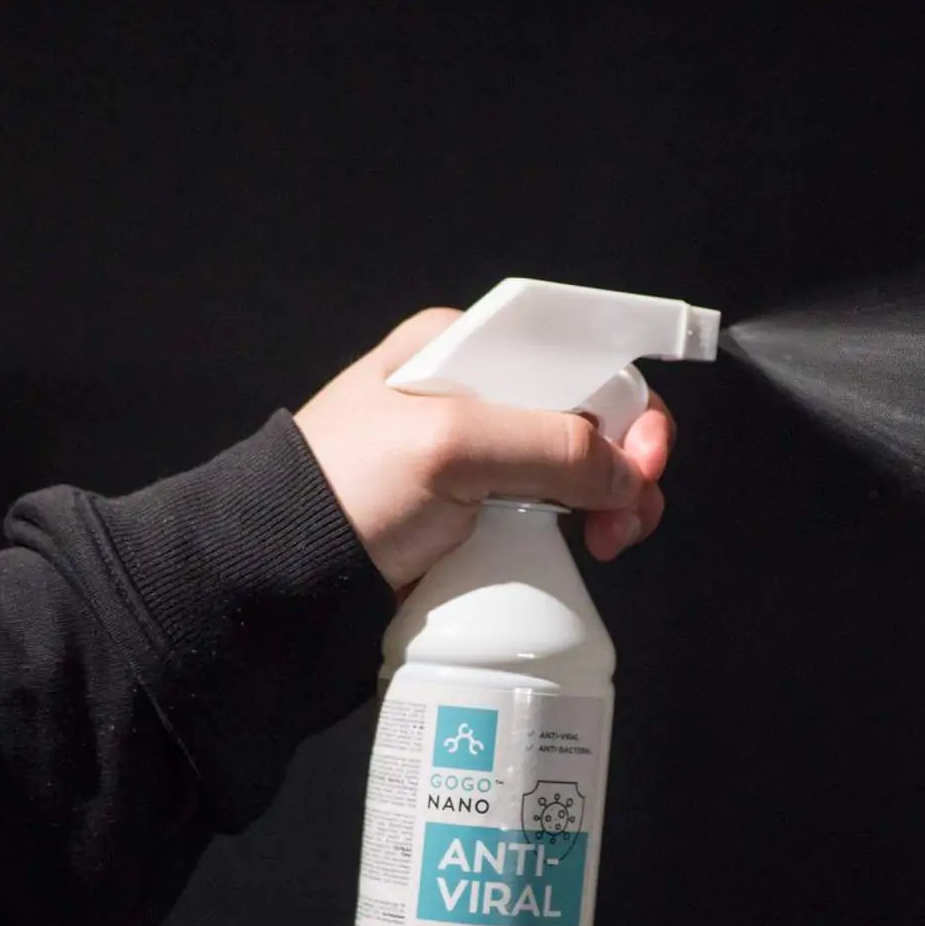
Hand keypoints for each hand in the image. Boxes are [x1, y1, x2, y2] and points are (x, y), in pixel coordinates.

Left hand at [294, 308, 677, 591]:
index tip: (642, 459)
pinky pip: (555, 510)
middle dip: (626, 462)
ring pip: (582, 466)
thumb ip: (551, 446)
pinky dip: (582, 527)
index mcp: (464, 348)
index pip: (578, 355)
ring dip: (615, 501)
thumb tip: (631, 476)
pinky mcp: (480, 512)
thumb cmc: (348, 492)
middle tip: (627, 516)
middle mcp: (478, 394)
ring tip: (610, 541)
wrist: (282, 577)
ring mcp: (481, 457)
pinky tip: (583, 549)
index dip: (626, 403)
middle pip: (590, 415)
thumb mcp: (452, 449)